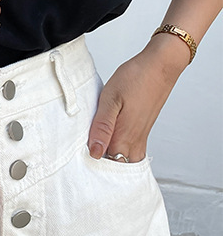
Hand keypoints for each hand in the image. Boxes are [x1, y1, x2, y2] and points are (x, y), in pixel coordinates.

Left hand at [87, 37, 187, 161]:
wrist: (159, 67)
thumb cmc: (135, 79)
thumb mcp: (110, 99)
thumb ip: (102, 127)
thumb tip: (95, 152)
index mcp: (124, 136)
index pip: (105, 164)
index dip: (89, 165)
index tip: (75, 161)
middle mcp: (134, 141)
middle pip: (115, 166)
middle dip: (99, 167)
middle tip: (80, 159)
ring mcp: (140, 137)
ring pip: (125, 161)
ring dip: (110, 161)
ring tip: (93, 154)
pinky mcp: (142, 132)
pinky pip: (132, 152)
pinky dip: (120, 154)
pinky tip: (107, 145)